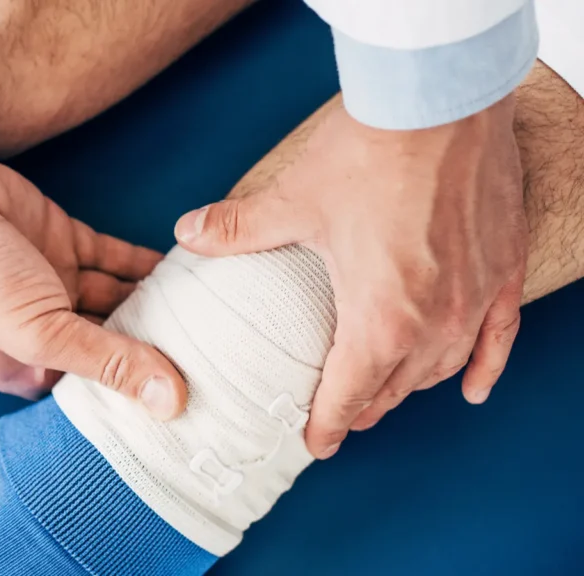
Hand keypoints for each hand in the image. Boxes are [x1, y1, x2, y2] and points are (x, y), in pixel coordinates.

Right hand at [0, 157, 187, 419]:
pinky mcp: (66, 243)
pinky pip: (115, 258)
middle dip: (153, 346)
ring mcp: (57, 283)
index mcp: (31, 368)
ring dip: (155, 302)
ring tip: (206, 312)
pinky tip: (182, 271)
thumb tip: (171, 403)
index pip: (96, 389)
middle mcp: (46, 331)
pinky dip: (144, 264)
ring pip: (119, 298)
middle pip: (113, 342)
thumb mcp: (43, 334)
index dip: (135, 392)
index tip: (186, 398)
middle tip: (210, 353)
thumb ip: (109, 363)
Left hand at [174, 95, 527, 455]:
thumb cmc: (369, 152)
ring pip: (442, 368)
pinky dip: (484, 366)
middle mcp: (434, 322)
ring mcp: (474, 298)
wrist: (441, 98)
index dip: (326, 424)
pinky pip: (501, 337)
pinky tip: (470, 390)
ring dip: (410, 387)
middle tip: (338, 415)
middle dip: (363, 407)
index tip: (314, 443)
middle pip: (395, 388)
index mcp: (380, 318)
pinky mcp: (503, 269)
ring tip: (385, 394)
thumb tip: (187, 234)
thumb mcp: (294, 199)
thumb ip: (238, 228)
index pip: (350, 395)